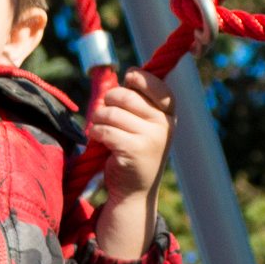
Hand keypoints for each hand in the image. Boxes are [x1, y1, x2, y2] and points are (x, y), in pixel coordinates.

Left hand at [81, 57, 171, 241]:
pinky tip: (97, 138)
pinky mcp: (133, 150)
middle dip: (110, 100)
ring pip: (112, 112)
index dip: (141, 78)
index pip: (159, 87)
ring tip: (99, 126)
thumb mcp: (145, 124)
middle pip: (127, 96)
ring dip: (98, 117)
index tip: (129, 76)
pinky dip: (95, 132)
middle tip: (105, 112)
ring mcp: (151, 138)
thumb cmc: (135, 150)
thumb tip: (132, 72)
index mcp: (169, 116)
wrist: (134, 191)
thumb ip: (141, 101)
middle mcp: (164, 125)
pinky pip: (104, 129)